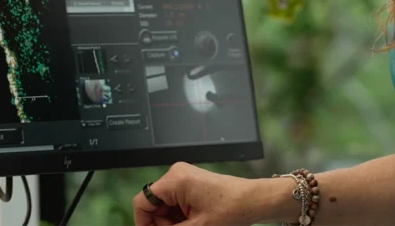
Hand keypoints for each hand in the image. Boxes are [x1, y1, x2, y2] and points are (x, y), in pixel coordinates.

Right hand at [133, 162, 281, 225]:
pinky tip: (193, 223)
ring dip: (172, 222)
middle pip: (153, 204)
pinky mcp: (190, 183)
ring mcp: (183, 178)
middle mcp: (175, 174)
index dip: (143, 223)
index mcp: (174, 180)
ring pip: (164, 206)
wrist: (252, 201)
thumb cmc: (230, 209)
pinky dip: (179, 217)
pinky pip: (174, 203)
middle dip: (161, 224)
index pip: (142, 201)